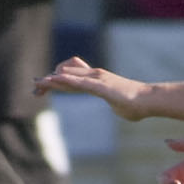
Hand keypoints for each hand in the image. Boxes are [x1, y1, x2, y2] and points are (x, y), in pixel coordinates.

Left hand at [34, 56, 152, 120]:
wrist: (149, 101)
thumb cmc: (136, 105)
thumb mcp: (119, 105)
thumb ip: (114, 104)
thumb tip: (117, 108)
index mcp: (97, 81)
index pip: (71, 79)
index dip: (56, 83)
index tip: (43, 89)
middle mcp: (95, 76)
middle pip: (66, 75)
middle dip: (49, 82)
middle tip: (34, 87)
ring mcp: (98, 79)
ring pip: (70, 76)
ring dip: (53, 80)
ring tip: (39, 83)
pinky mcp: (102, 86)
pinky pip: (81, 81)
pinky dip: (67, 79)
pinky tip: (56, 79)